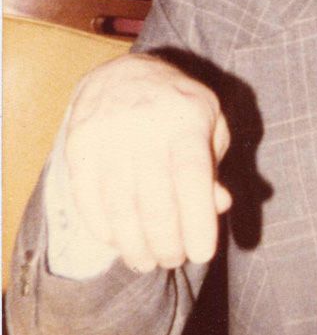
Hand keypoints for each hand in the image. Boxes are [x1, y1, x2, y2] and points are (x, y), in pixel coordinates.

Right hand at [64, 53, 231, 272]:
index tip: (201, 254)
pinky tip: (117, 242)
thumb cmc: (177, 108)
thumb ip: (215, 165)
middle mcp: (145, 127)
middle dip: (166, 243)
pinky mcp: (79, 145)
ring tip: (147, 262)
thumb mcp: (209, 124)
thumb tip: (219, 205)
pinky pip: (88, 199)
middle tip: (173, 260)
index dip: (197, 221)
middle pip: (155, 201)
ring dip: (134, 245)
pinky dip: (103, 229)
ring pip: (119, 206)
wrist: (124, 73)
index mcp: (186, 119)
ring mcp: (107, 135)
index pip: (192, 178)